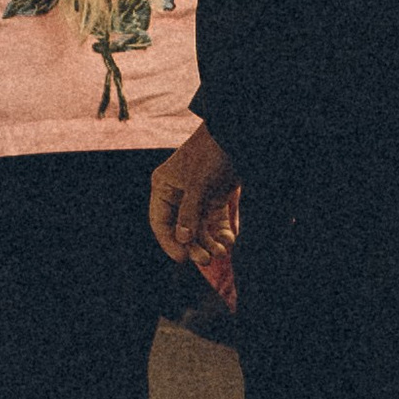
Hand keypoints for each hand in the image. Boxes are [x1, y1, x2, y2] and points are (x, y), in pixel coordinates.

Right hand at [151, 127, 239, 260]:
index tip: (182, 258)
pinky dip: (220, 233)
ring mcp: (196, 198)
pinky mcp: (213, 199)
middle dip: (193, 245)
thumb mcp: (198, 185)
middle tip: (206, 259)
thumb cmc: (212, 156)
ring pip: (198, 229)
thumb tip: (183, 238)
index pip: (160, 222)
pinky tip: (228, 240)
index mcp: (164, 187)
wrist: (238, 138)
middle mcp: (177, 195)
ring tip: (220, 252)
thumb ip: (190, 213)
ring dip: (209, 242)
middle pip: (181, 229)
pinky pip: (213, 222)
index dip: (170, 242)